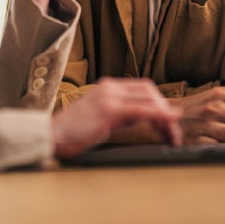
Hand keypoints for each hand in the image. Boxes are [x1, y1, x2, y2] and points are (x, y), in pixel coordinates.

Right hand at [52, 78, 181, 158]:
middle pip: (149, 91)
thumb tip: (146, 116)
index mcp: (108, 87)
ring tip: (171, 135)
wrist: (51, 136)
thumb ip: (122, 113)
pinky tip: (169, 121)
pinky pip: (142, 110)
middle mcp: (110, 87)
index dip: (159, 103)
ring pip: (149, 99)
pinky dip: (160, 115)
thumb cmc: (74, 132)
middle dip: (165, 110)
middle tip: (173, 132)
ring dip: (165, 117)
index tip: (168, 121)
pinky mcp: (109, 110)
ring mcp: (109, 96)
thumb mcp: (102, 117)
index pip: (143, 88)